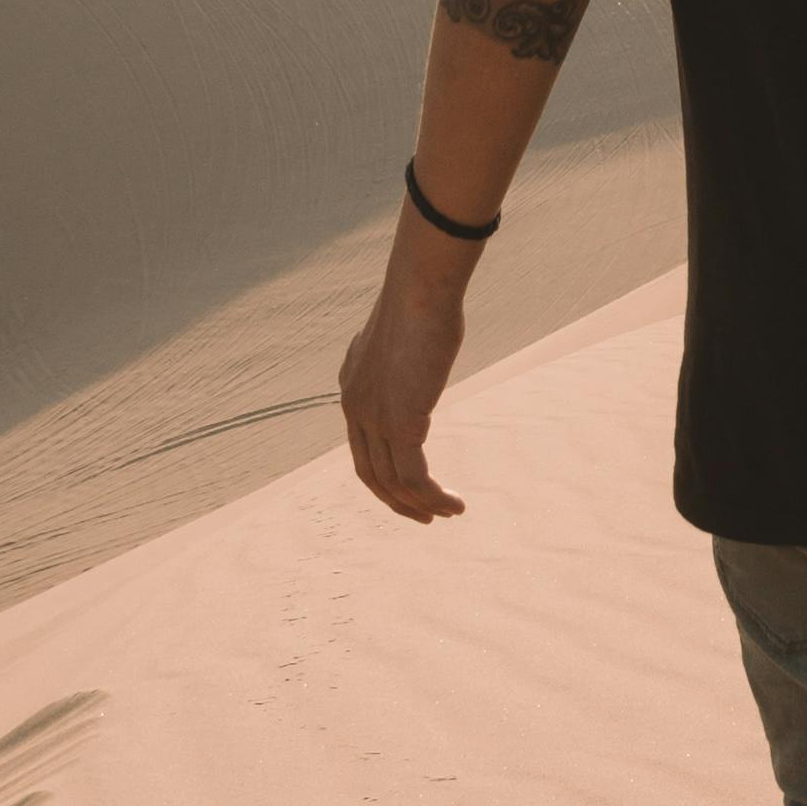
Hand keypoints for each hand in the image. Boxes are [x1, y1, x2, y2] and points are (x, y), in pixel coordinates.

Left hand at [339, 261, 470, 522]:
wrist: (419, 289)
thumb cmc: (423, 299)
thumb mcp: (408, 333)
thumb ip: (407, 354)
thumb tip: (423, 349)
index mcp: (353, 387)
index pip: (362, 445)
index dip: (383, 473)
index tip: (410, 488)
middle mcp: (356, 407)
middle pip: (371, 472)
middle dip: (397, 500)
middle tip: (425, 516)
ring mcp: (374, 418)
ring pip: (394, 482)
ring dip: (422, 505)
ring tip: (449, 513)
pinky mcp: (400, 424)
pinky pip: (415, 478)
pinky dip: (433, 498)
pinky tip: (453, 504)